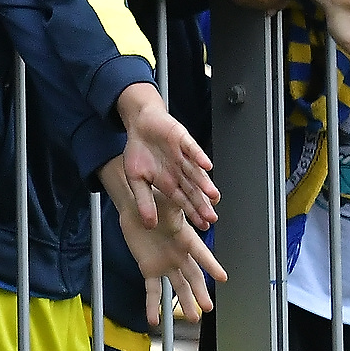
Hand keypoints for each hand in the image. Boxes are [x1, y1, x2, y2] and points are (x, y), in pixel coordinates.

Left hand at [99, 154, 221, 316]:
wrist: (135, 207)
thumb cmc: (154, 200)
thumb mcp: (167, 199)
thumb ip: (179, 203)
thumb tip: (191, 200)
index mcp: (186, 238)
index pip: (201, 253)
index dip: (211, 265)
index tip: (222, 277)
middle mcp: (179, 254)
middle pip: (192, 276)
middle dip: (200, 292)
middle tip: (208, 306)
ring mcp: (166, 264)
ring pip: (178, 286)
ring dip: (185, 302)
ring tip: (194, 318)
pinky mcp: (150, 269)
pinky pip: (153, 290)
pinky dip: (152, 305)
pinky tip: (154, 320)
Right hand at [114, 92, 216, 231]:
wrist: (140, 124)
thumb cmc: (139, 151)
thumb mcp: (136, 180)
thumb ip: (144, 201)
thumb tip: (149, 224)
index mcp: (169, 182)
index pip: (185, 201)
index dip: (193, 213)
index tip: (203, 226)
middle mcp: (179, 171)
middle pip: (193, 190)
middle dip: (203, 204)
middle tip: (212, 218)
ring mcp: (182, 156)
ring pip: (195, 172)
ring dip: (204, 183)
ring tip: (212, 195)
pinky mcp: (182, 139)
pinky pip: (192, 148)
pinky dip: (198, 156)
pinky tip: (206, 165)